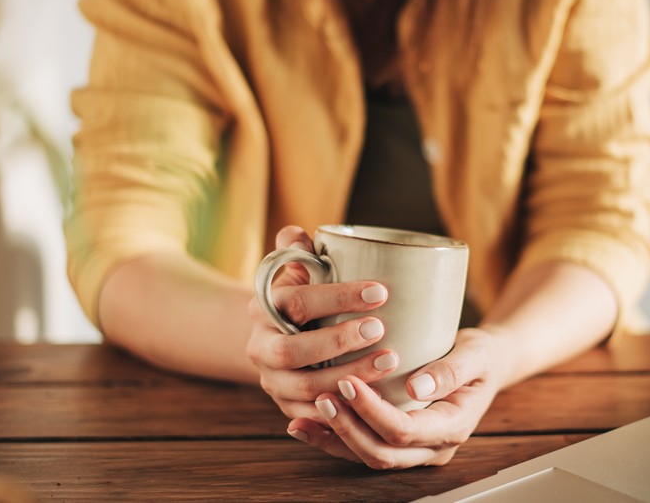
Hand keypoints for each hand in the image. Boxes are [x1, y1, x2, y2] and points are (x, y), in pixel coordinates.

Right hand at [246, 226, 400, 422]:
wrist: (279, 337)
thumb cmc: (302, 296)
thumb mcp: (298, 271)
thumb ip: (298, 251)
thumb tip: (297, 234)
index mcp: (263, 308)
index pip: (296, 302)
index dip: (337, 297)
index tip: (379, 291)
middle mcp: (259, 347)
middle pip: (292, 350)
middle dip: (337, 341)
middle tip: (379, 329)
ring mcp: (272, 380)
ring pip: (306, 387)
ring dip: (349, 376)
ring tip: (390, 361)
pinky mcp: (287, 407)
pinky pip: (312, 416)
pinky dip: (342, 409)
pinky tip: (374, 399)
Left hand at [285, 328, 505, 468]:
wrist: (485, 365)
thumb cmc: (480, 355)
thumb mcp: (475, 353)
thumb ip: (450, 370)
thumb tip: (417, 388)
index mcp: (453, 426)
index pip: (404, 431)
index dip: (372, 411)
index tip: (348, 381)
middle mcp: (432, 447)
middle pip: (382, 452)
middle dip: (348, 428)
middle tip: (322, 396)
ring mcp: (415, 449)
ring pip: (368, 456)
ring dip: (335, 438)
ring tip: (305, 414)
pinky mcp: (398, 442)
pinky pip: (362, 448)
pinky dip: (332, 439)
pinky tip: (306, 425)